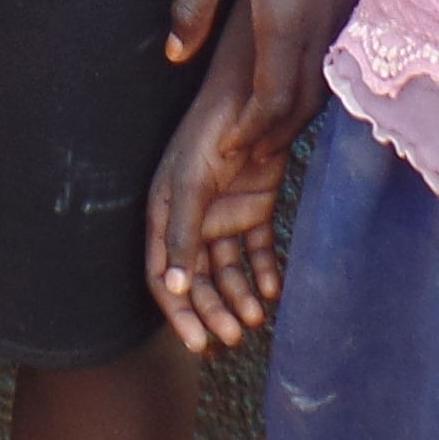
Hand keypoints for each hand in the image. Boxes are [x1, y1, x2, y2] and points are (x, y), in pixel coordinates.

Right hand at [145, 14, 290, 355]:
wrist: (254, 95)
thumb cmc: (210, 135)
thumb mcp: (190, 185)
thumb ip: (182, 236)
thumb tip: (172, 290)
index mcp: (165, 213)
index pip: (163, 275)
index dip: (178, 312)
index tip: (199, 343)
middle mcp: (191, 218)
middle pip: (198, 279)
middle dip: (213, 310)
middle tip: (233, 337)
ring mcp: (224, 214)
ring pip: (230, 270)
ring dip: (240, 296)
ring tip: (257, 318)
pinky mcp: (255, 206)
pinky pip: (259, 250)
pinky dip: (266, 272)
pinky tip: (275, 291)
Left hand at [160, 0, 364, 155]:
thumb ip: (193, 8)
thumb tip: (175, 56)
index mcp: (287, 17)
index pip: (275, 99)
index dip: (251, 130)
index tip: (228, 148)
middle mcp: (324, 18)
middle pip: (306, 99)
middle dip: (275, 131)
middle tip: (247, 151)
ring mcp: (343, 2)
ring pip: (325, 75)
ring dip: (297, 106)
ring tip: (266, 124)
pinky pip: (335, 48)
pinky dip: (313, 75)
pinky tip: (291, 73)